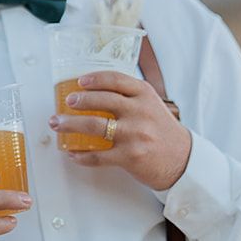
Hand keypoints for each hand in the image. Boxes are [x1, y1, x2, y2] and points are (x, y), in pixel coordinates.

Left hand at [50, 69, 192, 190]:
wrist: (182, 160)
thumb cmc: (163, 132)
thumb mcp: (152, 106)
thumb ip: (130, 97)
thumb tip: (95, 92)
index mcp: (145, 95)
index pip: (116, 80)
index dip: (94, 79)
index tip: (80, 81)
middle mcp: (140, 112)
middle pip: (101, 101)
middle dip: (78, 101)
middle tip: (66, 103)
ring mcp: (134, 135)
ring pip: (94, 126)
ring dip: (70, 125)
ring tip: (58, 124)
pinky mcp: (130, 156)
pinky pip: (98, 155)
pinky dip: (81, 155)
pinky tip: (73, 153)